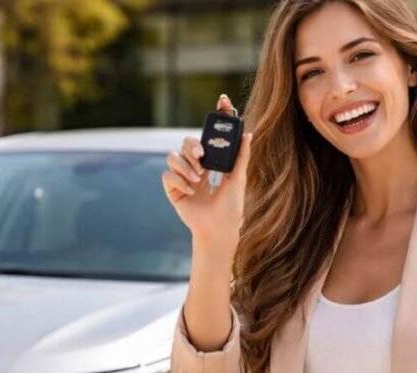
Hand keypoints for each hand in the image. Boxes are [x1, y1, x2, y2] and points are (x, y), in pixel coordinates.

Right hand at [161, 93, 251, 248]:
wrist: (218, 230)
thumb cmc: (231, 208)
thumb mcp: (238, 179)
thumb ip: (241, 157)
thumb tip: (248, 133)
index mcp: (211, 161)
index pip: (209, 135)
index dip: (216, 116)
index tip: (222, 99)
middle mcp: (195, 166)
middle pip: (186, 143)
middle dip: (192, 147)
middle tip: (201, 157)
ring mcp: (182, 177)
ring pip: (172, 156)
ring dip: (185, 167)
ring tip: (198, 180)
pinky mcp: (172, 189)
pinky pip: (167, 175)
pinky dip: (179, 181)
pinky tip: (191, 192)